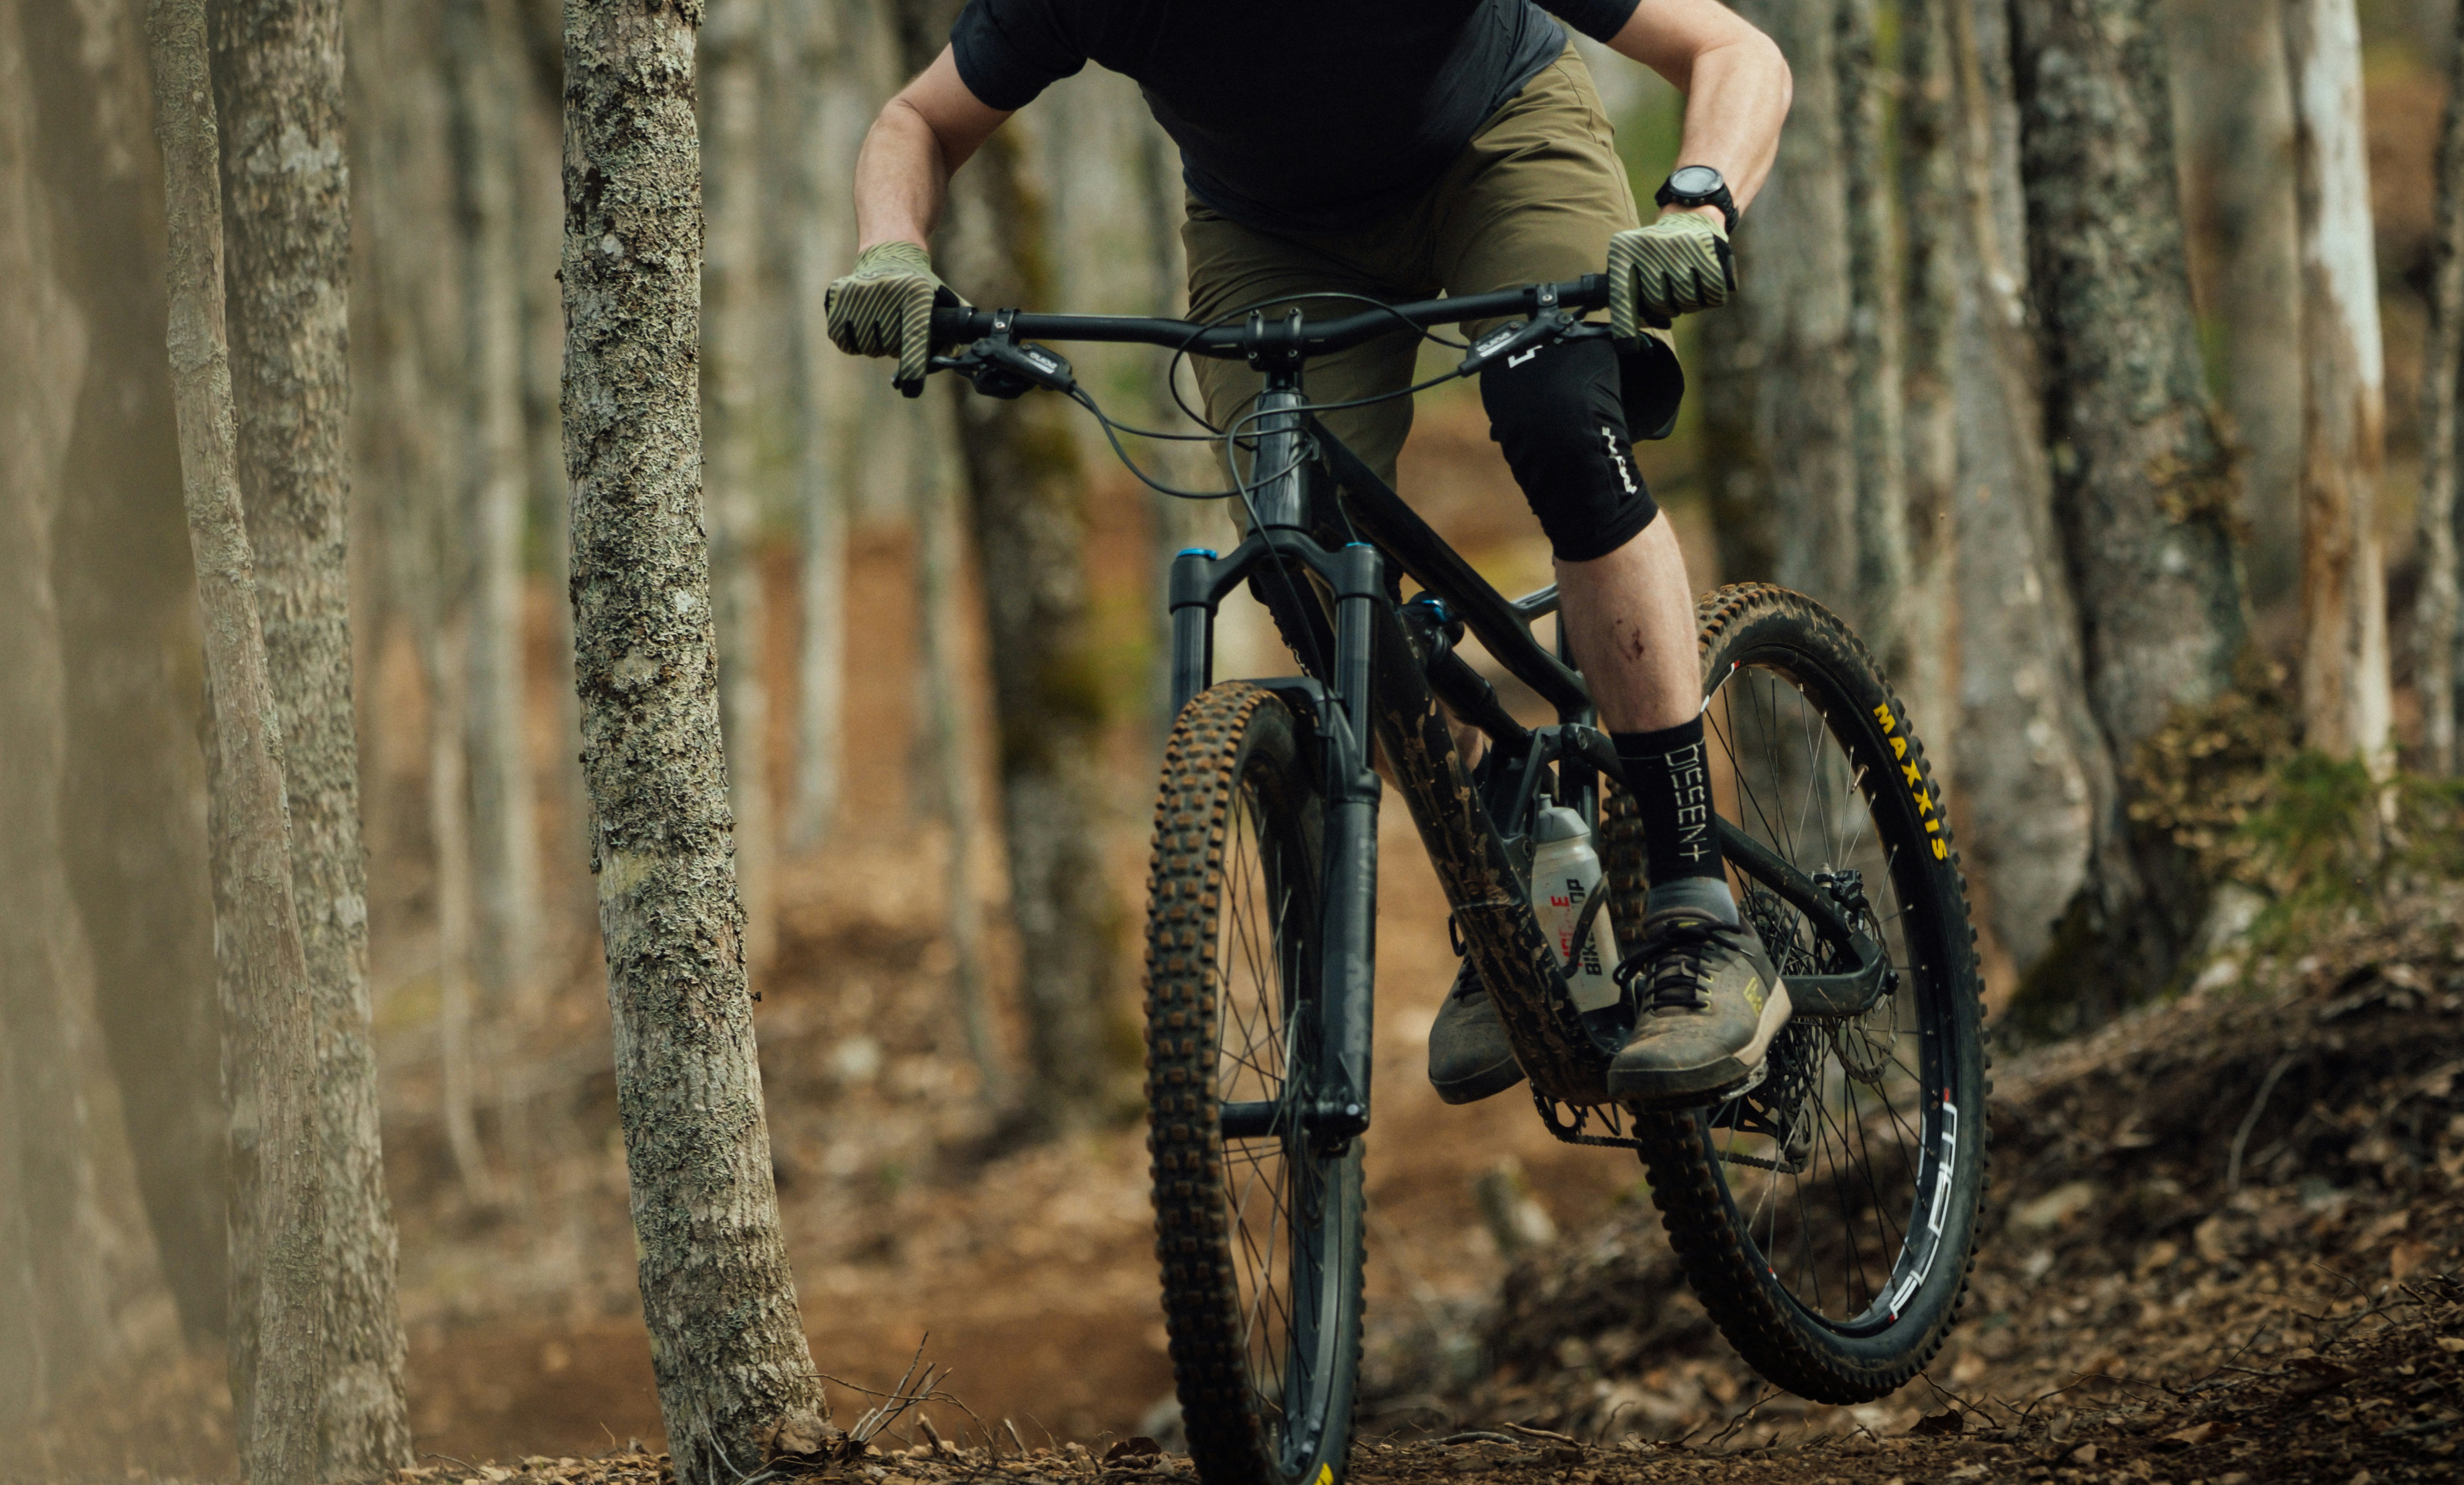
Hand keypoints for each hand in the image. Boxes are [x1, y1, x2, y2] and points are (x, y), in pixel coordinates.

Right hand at [825, 240, 951, 387]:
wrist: (891, 252)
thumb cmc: (921, 288)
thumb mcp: (944, 301)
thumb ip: (953, 333)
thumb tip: (951, 363)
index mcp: (917, 293)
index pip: (913, 338)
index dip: (913, 367)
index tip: (911, 389)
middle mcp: (887, 290)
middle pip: (888, 347)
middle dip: (894, 348)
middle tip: (897, 331)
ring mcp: (859, 291)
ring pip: (866, 346)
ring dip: (874, 345)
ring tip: (881, 325)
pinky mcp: (837, 294)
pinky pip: (842, 340)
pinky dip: (852, 342)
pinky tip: (861, 327)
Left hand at [1607, 214, 1736, 335]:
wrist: (1689, 214)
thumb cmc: (1657, 252)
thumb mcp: (1633, 264)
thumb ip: (1627, 295)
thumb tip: (1630, 332)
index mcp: (1625, 251)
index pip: (1623, 295)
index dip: (1625, 324)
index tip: (1628, 347)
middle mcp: (1650, 248)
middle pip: (1659, 303)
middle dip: (1666, 307)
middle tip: (1670, 295)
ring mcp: (1680, 249)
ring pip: (1686, 301)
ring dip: (1688, 302)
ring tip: (1686, 286)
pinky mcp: (1708, 251)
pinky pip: (1711, 294)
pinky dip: (1710, 297)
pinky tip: (1704, 285)